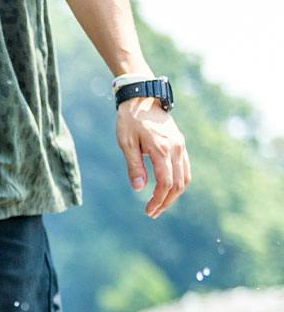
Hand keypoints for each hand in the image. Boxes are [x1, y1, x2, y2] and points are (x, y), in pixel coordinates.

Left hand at [116, 98, 190, 217]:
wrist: (142, 97)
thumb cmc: (129, 120)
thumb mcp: (126, 143)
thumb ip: (134, 166)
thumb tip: (139, 188)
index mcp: (162, 149)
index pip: (166, 183)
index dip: (158, 200)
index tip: (148, 211)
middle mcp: (176, 148)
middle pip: (178, 183)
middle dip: (167, 201)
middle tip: (152, 213)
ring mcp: (180, 145)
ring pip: (185, 176)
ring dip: (174, 194)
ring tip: (159, 205)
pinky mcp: (180, 143)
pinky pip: (184, 167)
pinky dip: (178, 181)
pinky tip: (166, 189)